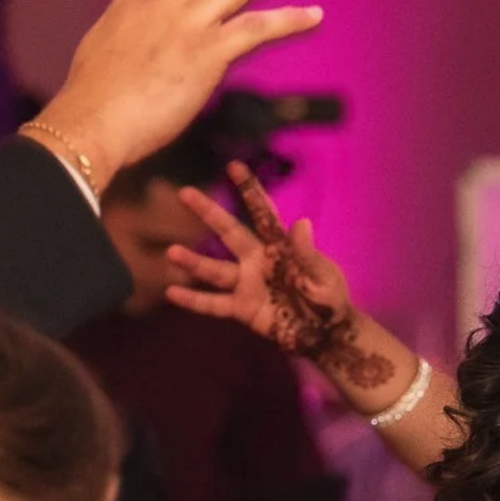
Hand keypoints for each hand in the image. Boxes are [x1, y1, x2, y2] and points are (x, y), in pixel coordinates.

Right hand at [35, 0, 323, 190]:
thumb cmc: (90, 101)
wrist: (88, 121)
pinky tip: (313, 15)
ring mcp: (187, 24)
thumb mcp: (104, 49)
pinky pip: (257, 28)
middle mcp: (166, 0)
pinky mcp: (207, 54)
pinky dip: (289, 19)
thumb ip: (132, 34)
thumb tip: (143, 41)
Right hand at [164, 164, 392, 394]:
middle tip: (184, 193)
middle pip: (228, 232)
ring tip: (170, 252)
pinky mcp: (242, 309)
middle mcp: (256, 260)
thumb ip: (309, 254)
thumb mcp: (324, 276)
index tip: (233, 166)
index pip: (261, 213)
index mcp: (279, 247)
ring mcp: (246, 285)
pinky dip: (193, 300)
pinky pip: (213, 304)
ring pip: (214, 270)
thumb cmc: (329, 298)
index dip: (249, 191)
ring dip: (193, 261)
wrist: (325, 334)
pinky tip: (172, 292)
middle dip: (207, 212)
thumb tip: (302, 223)